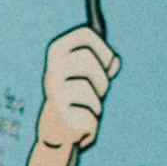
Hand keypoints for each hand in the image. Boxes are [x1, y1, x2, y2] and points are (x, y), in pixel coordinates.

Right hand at [34, 21, 119, 155]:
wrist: (57, 131)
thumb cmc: (79, 95)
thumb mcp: (93, 74)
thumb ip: (106, 61)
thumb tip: (114, 62)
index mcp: (57, 51)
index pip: (85, 34)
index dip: (104, 48)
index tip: (108, 63)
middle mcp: (51, 69)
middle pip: (87, 59)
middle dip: (102, 79)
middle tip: (100, 93)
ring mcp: (54, 90)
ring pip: (88, 88)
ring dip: (97, 103)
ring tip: (89, 110)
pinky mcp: (59, 113)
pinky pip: (89, 113)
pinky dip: (92, 123)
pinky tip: (82, 125)